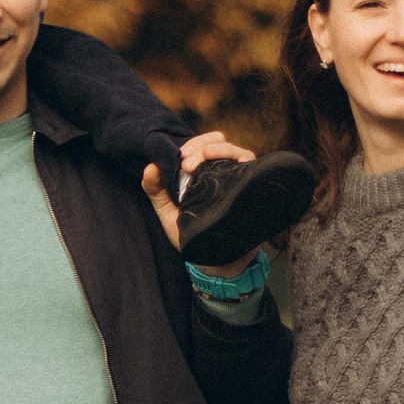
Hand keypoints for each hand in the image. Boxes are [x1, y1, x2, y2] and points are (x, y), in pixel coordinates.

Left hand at [141, 132, 256, 274]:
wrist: (214, 260)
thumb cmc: (191, 233)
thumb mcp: (168, 212)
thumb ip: (156, 191)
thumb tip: (150, 167)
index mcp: (203, 171)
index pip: (203, 144)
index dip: (194, 143)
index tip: (181, 156)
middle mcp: (223, 171)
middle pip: (221, 142)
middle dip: (203, 145)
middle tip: (187, 162)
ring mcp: (239, 180)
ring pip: (240, 152)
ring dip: (221, 150)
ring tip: (204, 159)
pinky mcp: (251, 190)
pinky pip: (253, 169)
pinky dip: (244, 162)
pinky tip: (232, 167)